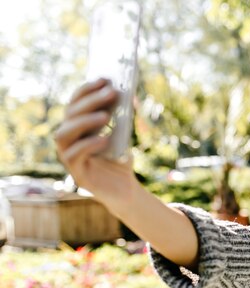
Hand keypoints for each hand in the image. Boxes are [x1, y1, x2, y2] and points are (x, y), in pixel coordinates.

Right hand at [54, 78, 138, 213]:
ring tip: (106, 116)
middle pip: (69, 115)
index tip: (105, 79)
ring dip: (84, 121)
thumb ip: (122, 116)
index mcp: (77, 126)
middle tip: (111, 92)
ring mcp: (68, 157)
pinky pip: (74, 156)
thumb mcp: (124, 134)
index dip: (87, 89)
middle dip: (90, 101)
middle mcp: (68, 139)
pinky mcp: (76, 174)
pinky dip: (88, 144)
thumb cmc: (121, 158)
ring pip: (63, 134)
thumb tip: (128, 94)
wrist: (126, 190)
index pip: (75, 103)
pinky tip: (105, 139)